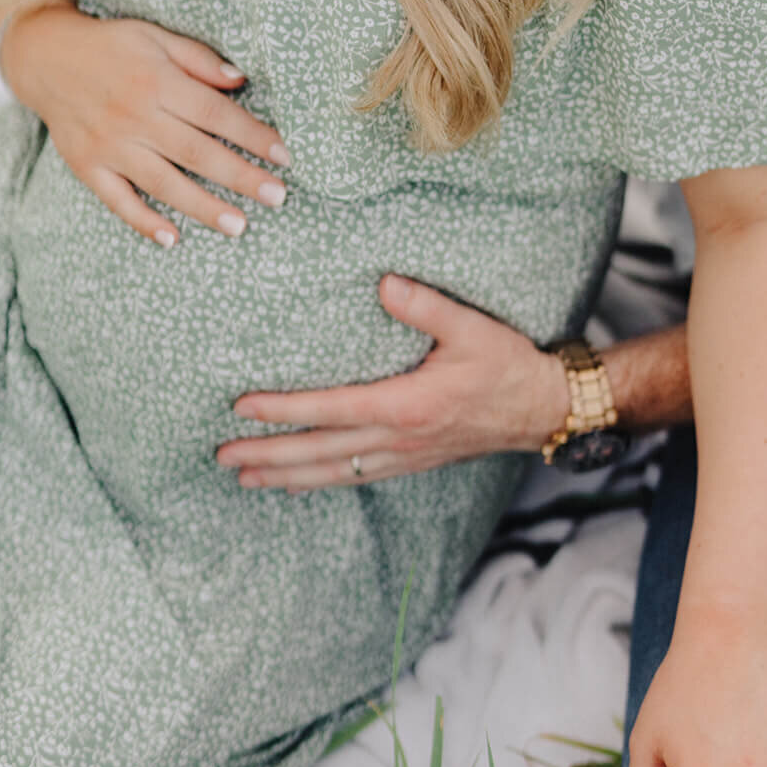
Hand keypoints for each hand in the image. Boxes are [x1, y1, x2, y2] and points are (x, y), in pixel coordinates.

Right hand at [6, 5, 290, 244]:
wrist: (44, 57)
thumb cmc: (112, 46)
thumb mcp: (155, 36)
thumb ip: (199, 59)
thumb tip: (242, 80)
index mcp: (156, 82)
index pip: (215, 114)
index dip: (253, 135)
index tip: (285, 155)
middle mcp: (134, 117)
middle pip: (197, 153)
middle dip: (241, 176)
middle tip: (278, 196)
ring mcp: (109, 145)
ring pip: (163, 183)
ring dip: (203, 207)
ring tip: (240, 226)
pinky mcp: (88, 166)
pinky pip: (117, 200)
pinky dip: (143, 221)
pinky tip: (172, 239)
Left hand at [217, 274, 569, 489]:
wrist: (543, 409)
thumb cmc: (508, 366)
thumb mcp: (471, 328)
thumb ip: (425, 306)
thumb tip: (384, 283)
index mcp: (406, 405)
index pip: (329, 410)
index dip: (283, 410)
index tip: (242, 408)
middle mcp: (398, 438)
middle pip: (319, 452)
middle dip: (269, 455)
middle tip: (222, 456)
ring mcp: (404, 455)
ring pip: (334, 472)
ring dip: (287, 476)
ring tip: (246, 478)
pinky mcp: (413, 461)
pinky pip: (357, 476)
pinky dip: (322, 481)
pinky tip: (300, 483)